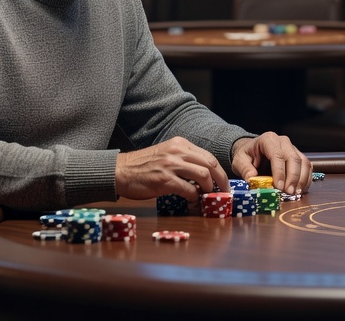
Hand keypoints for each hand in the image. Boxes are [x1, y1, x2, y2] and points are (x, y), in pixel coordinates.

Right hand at [114, 136, 229, 201]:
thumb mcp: (166, 155)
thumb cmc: (143, 166)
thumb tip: (204, 176)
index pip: (208, 156)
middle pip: (211, 164)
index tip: (223, 183)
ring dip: (208, 189)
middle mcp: (177, 151)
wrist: (120, 171)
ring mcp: (171, 164)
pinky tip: (191, 200)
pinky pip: (188, 189)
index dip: (219, 171)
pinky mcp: (164, 179)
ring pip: (203, 175)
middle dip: (221, 180)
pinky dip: (194, 197)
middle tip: (224, 193)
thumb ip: (184, 161)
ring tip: (206, 197)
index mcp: (180, 144)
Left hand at [232, 133, 312, 195]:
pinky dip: (306, 179)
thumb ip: (244, 169)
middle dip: (293, 177)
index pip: (277, 155)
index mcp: (268, 140)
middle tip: (289, 192)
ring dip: (301, 179)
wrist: (253, 151)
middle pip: (293, 158)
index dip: (279, 172)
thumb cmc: (247, 155)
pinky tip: (300, 190)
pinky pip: (307, 166)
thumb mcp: (239, 161)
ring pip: (303, 162)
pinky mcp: (298, 156)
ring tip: (296, 193)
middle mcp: (283, 141)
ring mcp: (293, 148)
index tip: (278, 186)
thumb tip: (251, 178)